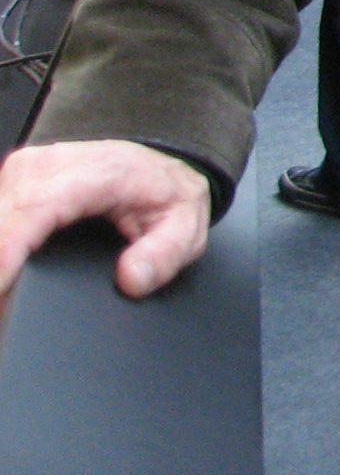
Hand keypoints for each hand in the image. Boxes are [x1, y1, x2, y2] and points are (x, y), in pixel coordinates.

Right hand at [0, 139, 211, 299]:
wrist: (156, 165)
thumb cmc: (164, 193)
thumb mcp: (185, 225)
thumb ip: (164, 254)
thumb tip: (131, 278)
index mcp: (96, 171)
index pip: (36, 206)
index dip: (8, 247)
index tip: (1, 285)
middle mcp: (52, 165)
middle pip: (3, 218)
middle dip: (1, 266)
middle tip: (6, 310)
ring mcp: (26, 171)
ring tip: (8, 293)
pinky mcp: (13, 182)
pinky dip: (0, 245)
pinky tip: (7, 272)